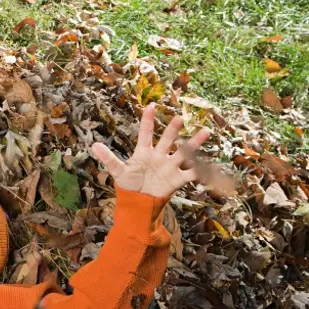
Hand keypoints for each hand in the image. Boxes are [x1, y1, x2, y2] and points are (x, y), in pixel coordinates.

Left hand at [91, 104, 210, 198]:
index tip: (151, 106)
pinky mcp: (177, 179)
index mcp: (144, 152)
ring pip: (184, 152)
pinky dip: (204, 171)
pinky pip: (193, 174)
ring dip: (194, 143)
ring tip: (205, 132)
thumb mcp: (118, 172)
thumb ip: (109, 159)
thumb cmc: (128, 185)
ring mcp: (170, 166)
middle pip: (167, 139)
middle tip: (179, 118)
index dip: (147, 120)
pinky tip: (214, 166)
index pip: (146, 133)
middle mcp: (159, 156)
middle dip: (172, 129)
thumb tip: (93, 146)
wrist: (139, 203)